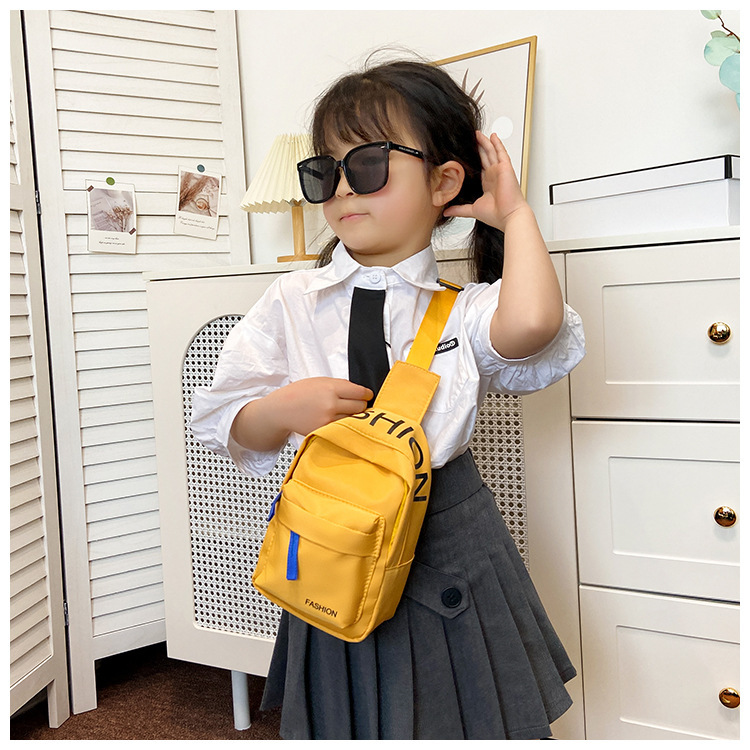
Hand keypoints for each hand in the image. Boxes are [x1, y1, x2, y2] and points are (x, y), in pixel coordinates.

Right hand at [230, 377, 372, 451]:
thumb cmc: (298, 394)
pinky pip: (341, 428)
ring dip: (353, 417)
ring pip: (353, 420)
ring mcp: (327, 420)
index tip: (367, 395)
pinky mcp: (323, 431)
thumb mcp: (319, 381)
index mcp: (330, 388)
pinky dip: (343, 426)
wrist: (280, 411)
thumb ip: (339, 385)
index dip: (366, 394)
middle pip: (360, 407)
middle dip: (361, 405)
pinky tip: (337, 421)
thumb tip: (359, 391)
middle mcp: (330, 404)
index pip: (360, 392)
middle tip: (357, 405)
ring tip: (344, 413)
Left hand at [443, 131, 526, 231]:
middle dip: (478, 148)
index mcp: (488, 185)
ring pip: (491, 152)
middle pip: (484, 158)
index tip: (465, 153)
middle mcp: (494, 176)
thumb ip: (459, 209)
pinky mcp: (505, 167)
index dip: (473, 160)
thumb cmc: (496, 215)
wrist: (509, 216)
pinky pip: (500, 152)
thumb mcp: (472, 210)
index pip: (479, 168)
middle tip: (470, 139)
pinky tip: (492, 135)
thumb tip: (446, 212)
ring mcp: (500, 171)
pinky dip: (497, 143)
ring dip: (485, 142)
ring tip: (477, 133)